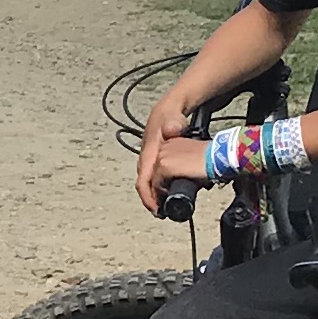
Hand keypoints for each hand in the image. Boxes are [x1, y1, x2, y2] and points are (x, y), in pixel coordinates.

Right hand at [131, 86, 208, 213]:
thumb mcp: (174, 117)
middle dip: (150, 199)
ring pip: (147, 179)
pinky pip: (152, 174)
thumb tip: (170, 130)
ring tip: (162, 205)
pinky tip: (166, 190)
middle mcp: (146, 155)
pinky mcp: (154, 156)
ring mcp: (149, 156)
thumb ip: (174, 123)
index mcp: (148, 151)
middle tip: (161, 213)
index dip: (147, 197)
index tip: (156, 210)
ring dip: (153, 193)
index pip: (143, 179)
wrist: (170, 105)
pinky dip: (157, 185)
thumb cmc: (172, 114)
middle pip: (143, 182)